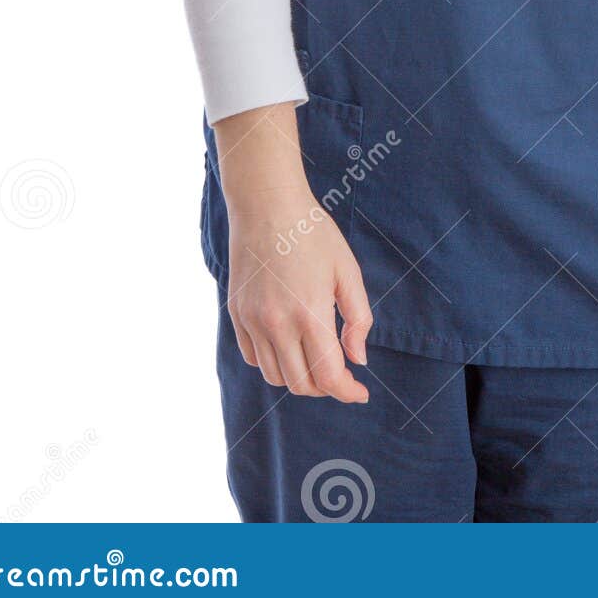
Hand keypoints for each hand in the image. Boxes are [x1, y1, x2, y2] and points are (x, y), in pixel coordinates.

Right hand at [214, 102, 372, 402]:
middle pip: (301, 384)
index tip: (360, 392)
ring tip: (316, 359)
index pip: (329, 377)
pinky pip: (253, 357)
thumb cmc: (313, 232)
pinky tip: (289, 344)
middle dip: (326, 387)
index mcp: (310, 313)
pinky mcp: (236, 313)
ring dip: (299, 377)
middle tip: (341, 374)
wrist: (266, 204)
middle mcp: (276, 324)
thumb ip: (358, 318)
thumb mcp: (347, 270)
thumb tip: (358, 359)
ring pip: (275, 376)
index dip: (347, 392)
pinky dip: (273, 362)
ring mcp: (252, 320)